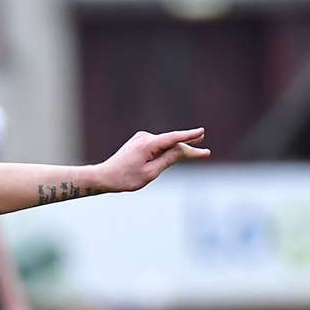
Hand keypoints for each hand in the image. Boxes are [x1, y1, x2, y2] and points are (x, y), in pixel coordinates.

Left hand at [96, 128, 210, 193]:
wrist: (103, 176)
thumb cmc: (125, 178)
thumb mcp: (150, 173)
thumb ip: (168, 160)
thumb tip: (182, 149)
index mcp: (147, 144)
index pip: (173, 138)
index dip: (189, 136)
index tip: (201, 132)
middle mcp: (145, 137)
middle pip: (171, 142)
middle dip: (188, 147)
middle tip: (205, 152)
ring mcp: (141, 138)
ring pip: (165, 145)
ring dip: (177, 151)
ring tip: (198, 152)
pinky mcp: (140, 142)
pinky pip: (158, 146)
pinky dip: (167, 151)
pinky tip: (176, 153)